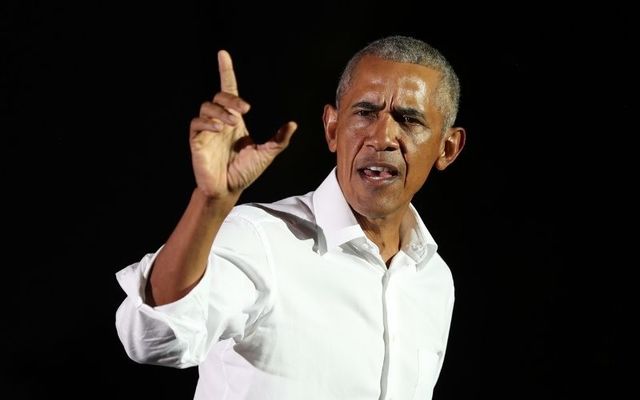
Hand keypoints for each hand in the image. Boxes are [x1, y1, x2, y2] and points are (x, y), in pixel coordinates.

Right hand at [189, 50, 296, 198]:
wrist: (228, 190)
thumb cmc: (245, 172)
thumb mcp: (267, 154)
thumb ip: (279, 139)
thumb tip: (292, 124)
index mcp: (235, 120)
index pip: (229, 90)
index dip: (226, 71)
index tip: (223, 54)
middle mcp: (220, 121)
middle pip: (219, 96)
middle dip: (231, 99)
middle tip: (245, 110)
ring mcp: (207, 131)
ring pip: (207, 107)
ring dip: (221, 111)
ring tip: (232, 124)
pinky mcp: (197, 141)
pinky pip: (197, 124)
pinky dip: (208, 123)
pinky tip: (220, 129)